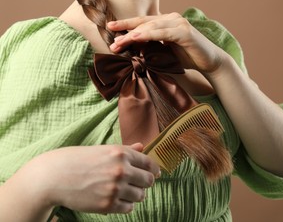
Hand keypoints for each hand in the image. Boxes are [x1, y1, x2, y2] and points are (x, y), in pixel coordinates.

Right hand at [29, 144, 159, 213]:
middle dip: (145, 183)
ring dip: (136, 194)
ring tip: (125, 191)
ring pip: (140, 195)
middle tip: (138, 183)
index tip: (155, 174)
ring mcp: (115, 188)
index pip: (149, 163)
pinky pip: (128, 208)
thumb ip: (126, 150)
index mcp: (121, 153)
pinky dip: (126, 205)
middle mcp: (121, 170)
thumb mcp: (104, 150)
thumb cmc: (79, 160)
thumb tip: (143, 146)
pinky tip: (117, 199)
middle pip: (148, 180)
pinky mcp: (107, 204)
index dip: (154, 170)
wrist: (55, 176)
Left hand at [107, 13, 226, 73]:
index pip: (143, 22)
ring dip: (134, 34)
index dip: (126, 25)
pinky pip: (163, 32)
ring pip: (152, 26)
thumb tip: (133, 52)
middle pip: (144, 23)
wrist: (210, 62)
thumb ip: (153, 48)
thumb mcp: (166, 52)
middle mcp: (172, 18)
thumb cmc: (188, 57)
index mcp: (166, 22)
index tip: (110, 28)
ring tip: (120, 41)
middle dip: (126, 32)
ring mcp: (179, 23)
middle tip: (112, 42)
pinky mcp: (185, 31)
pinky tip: (137, 37)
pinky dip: (149, 35)